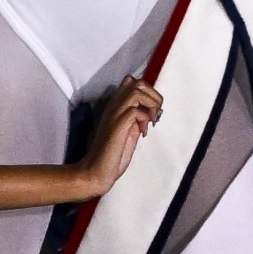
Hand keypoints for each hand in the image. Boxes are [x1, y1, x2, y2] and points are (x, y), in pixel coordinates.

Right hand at [75, 76, 163, 196]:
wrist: (98, 172)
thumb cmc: (113, 155)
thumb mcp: (129, 132)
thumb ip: (136, 119)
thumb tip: (148, 110)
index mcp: (116, 107)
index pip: (130, 81)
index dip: (147, 92)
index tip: (150, 110)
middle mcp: (114, 107)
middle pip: (137, 82)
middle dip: (153, 96)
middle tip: (154, 115)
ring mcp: (115, 114)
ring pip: (137, 90)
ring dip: (150, 104)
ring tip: (150, 121)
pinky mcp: (117, 125)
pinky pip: (136, 110)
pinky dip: (145, 119)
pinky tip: (142, 132)